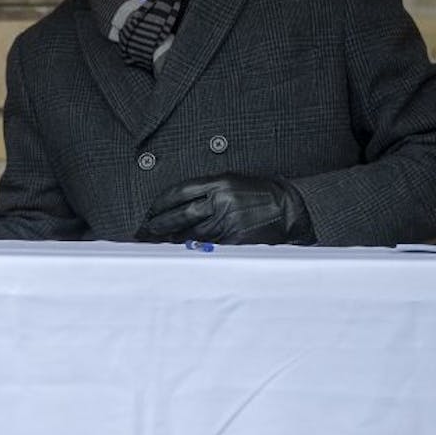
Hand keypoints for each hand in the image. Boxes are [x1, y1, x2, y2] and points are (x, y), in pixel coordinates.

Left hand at [136, 174, 311, 244]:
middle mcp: (221, 200)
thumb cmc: (259, 195)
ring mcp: (228, 221)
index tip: (150, 212)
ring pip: (190, 234)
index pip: (179, 192)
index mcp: (219, 182)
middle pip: (180, 215)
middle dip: (159, 224)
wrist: (288, 209)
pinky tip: (182, 252)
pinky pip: (207, 247)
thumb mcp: (233, 182)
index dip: (160, 203)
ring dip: (172, 240)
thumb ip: (206, 191)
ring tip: (160, 243)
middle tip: (147, 231)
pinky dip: (192, 250)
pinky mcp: (235, 240)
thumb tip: (177, 208)